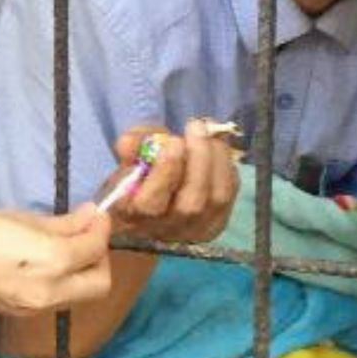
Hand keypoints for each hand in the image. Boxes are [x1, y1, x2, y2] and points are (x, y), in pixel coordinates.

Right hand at [0, 206, 113, 315]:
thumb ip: (61, 223)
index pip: (95, 248)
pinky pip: (56, 300)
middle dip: (99, 258)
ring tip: (63, 246)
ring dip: (82, 272)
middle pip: (99, 284)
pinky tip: (42, 262)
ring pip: (79, 295)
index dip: (100, 227)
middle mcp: (49, 293)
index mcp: (51, 263)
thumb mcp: (18, 218)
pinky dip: (61, 282)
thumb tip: (91, 217)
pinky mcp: (20, 314)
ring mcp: (34, 309)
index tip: (94, 213)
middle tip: (85, 234)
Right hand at [100, 118, 240, 244]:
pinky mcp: (217, 223)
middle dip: (198, 160)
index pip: (151, 203)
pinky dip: (227, 166)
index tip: (173, 141)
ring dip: (217, 159)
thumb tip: (130, 142)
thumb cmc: (137, 181)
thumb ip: (129, 148)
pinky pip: (229, 193)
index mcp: (133, 215)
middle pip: (190, 204)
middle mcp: (166, 229)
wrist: (155, 212)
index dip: (166, 171)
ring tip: (209, 132)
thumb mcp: (126, 161)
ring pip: (216, 198)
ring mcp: (195, 230)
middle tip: (196, 127)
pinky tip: (217, 146)